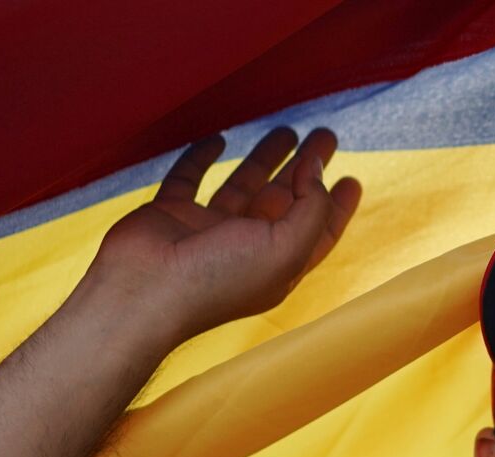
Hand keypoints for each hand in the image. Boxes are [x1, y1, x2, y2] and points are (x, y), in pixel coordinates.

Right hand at [81, 127, 361, 345]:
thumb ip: (310, 207)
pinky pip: (189, 179)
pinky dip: (202, 158)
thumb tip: (315, 168)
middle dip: (306, 170)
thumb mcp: (285, 247)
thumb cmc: (217, 278)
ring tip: (287, 129)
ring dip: (265, 159)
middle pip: (285, 201)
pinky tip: (219, 138)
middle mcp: (246, 248)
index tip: (351, 178)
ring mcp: (208, 231)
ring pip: (243, 186)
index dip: (336, 206)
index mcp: (278, 264)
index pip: (316, 231)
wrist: (143, 289)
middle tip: (325, 136)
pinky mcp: (171, 214)